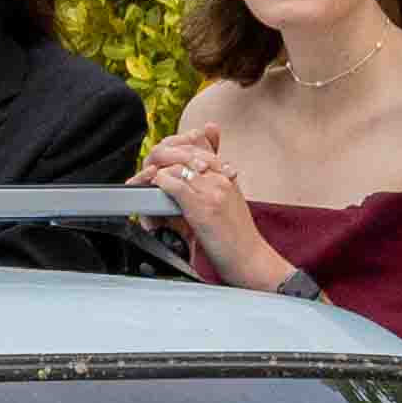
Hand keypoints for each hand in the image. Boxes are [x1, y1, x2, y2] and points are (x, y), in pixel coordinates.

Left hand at [140, 133, 282, 290]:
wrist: (249, 258)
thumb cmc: (238, 236)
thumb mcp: (230, 202)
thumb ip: (215, 185)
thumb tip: (198, 176)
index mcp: (226, 176)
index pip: (200, 144)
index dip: (178, 146)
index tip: (166, 155)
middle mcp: (220, 178)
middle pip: (187, 151)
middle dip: (166, 155)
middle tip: (153, 164)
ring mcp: (212, 190)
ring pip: (179, 166)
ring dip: (161, 169)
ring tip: (151, 177)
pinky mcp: (202, 206)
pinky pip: (175, 185)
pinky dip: (161, 183)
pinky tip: (156, 188)